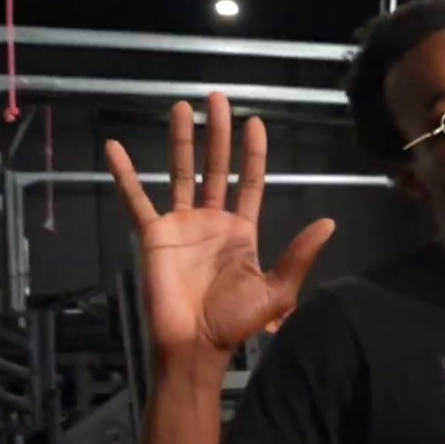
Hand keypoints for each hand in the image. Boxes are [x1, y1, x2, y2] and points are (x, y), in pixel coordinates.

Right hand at [105, 94, 334, 358]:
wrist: (195, 345)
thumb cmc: (235, 321)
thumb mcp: (277, 289)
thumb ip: (299, 254)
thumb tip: (330, 223)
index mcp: (242, 230)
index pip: (250, 181)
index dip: (253, 154)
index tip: (255, 123)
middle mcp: (212, 220)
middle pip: (216, 167)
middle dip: (218, 133)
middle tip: (218, 98)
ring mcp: (181, 224)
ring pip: (181, 172)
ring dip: (181, 141)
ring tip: (181, 107)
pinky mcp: (154, 234)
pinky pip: (136, 198)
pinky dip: (125, 174)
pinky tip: (115, 148)